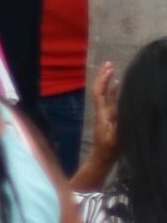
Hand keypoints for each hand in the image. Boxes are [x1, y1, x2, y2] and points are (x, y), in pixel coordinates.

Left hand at [75, 62, 119, 190]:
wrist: (103, 159)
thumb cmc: (110, 149)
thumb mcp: (116, 135)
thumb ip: (120, 121)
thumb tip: (124, 104)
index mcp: (102, 113)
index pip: (100, 92)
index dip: (103, 79)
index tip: (110, 68)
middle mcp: (103, 111)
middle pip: (101, 90)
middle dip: (104, 76)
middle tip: (110, 63)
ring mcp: (106, 114)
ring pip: (107, 94)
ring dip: (109, 81)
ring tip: (113, 69)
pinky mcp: (110, 118)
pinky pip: (112, 101)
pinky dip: (115, 91)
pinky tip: (119, 85)